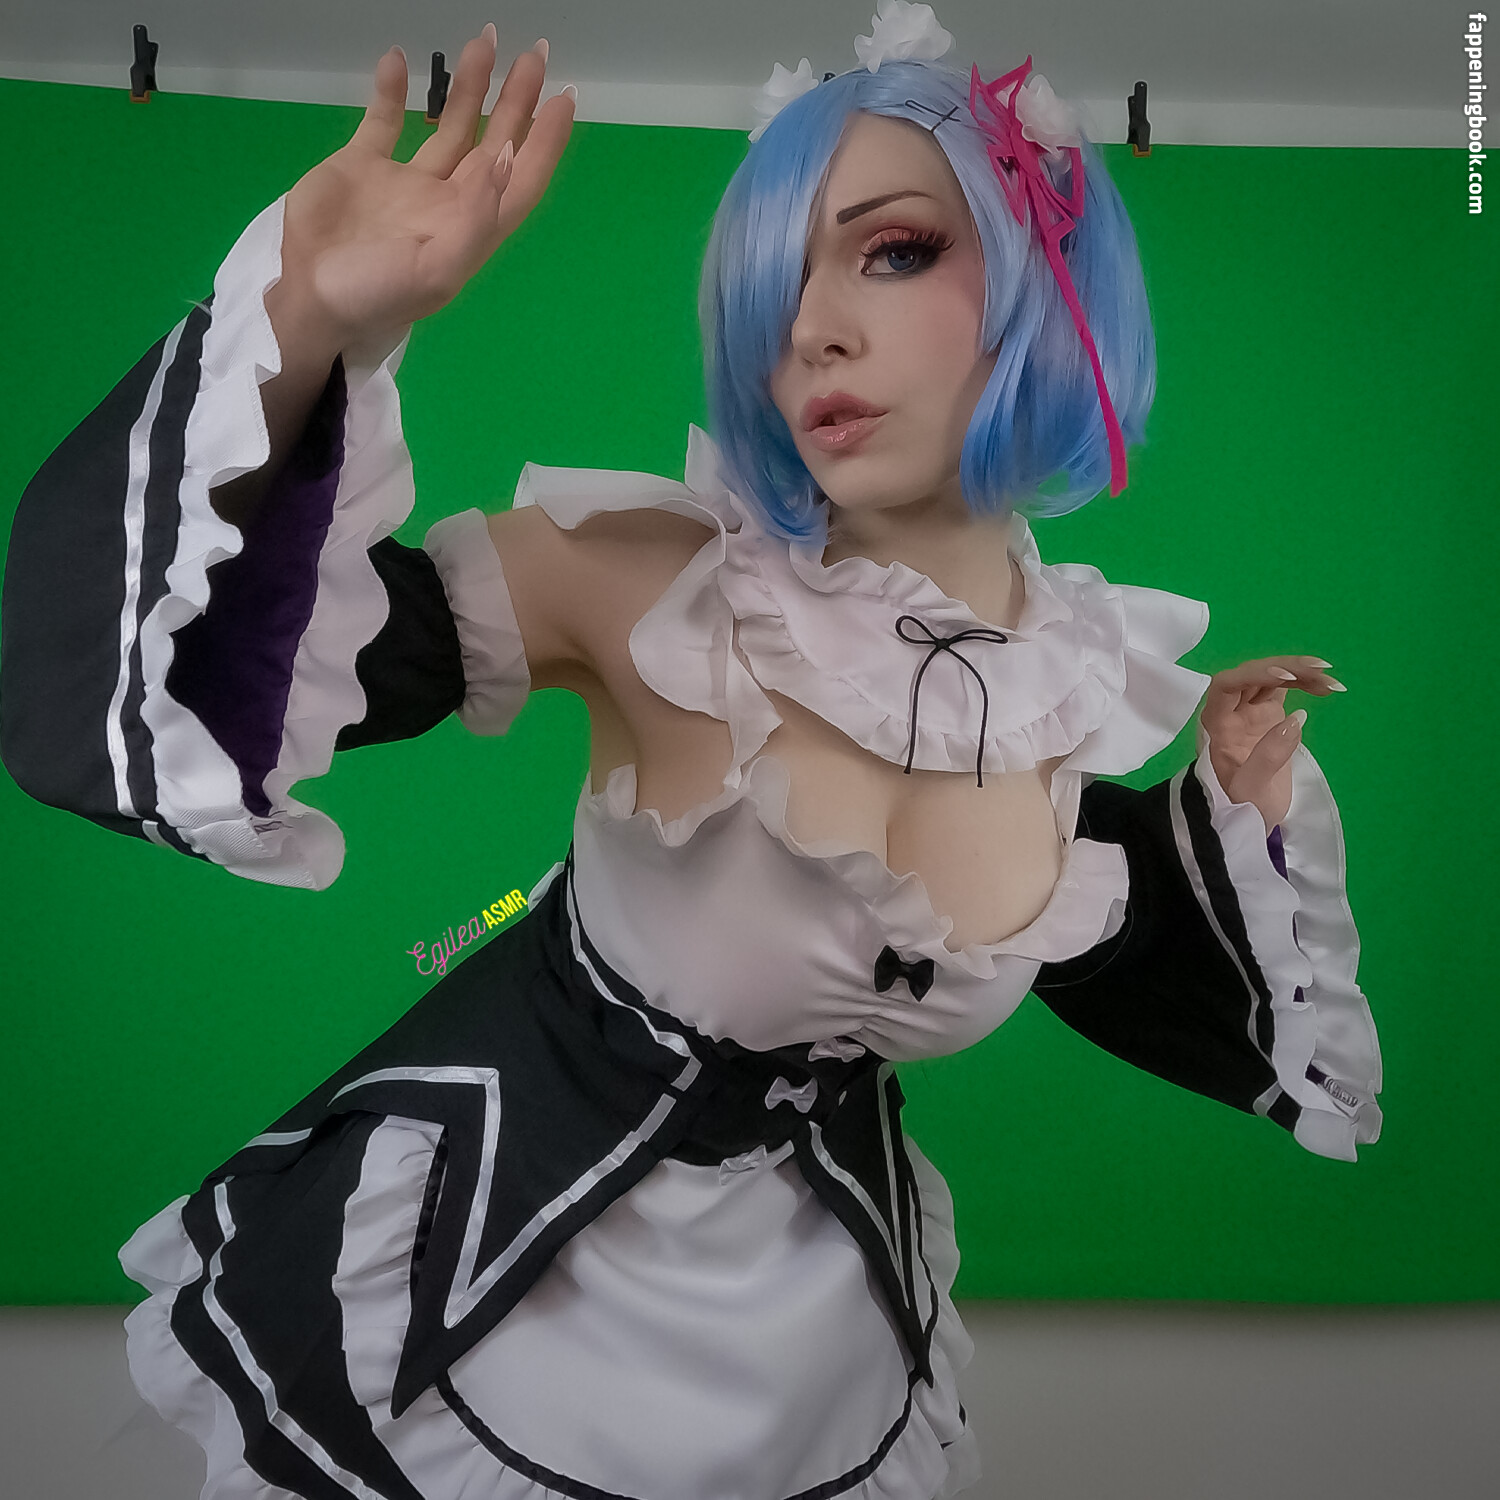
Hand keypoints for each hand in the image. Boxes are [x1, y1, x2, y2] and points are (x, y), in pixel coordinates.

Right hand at [277, 26, 573, 347]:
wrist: (305, 300)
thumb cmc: (376, 295)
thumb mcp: (437, 269)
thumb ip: (477, 213)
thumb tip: (508, 155)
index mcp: (471, 229)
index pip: (522, 178)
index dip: (546, 140)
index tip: (566, 96)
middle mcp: (447, 202)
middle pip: (495, 142)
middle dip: (517, 100)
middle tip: (534, 53)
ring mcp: (406, 183)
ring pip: (448, 125)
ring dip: (466, 87)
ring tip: (482, 42)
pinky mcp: (362, 168)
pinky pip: (384, 121)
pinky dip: (393, 91)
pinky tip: (401, 60)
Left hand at [1200, 657, 1344, 831]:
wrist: (1243, 819)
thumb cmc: (1239, 807)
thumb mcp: (1251, 790)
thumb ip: (1268, 757)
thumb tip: (1295, 719)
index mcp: (1215, 725)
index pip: (1227, 685)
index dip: (1254, 675)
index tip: (1287, 678)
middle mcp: (1228, 711)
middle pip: (1252, 675)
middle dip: (1286, 668)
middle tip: (1321, 673)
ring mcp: (1247, 711)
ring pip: (1270, 679)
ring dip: (1299, 673)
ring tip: (1331, 682)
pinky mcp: (1266, 715)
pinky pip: (1283, 689)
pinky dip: (1303, 684)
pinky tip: (1326, 687)